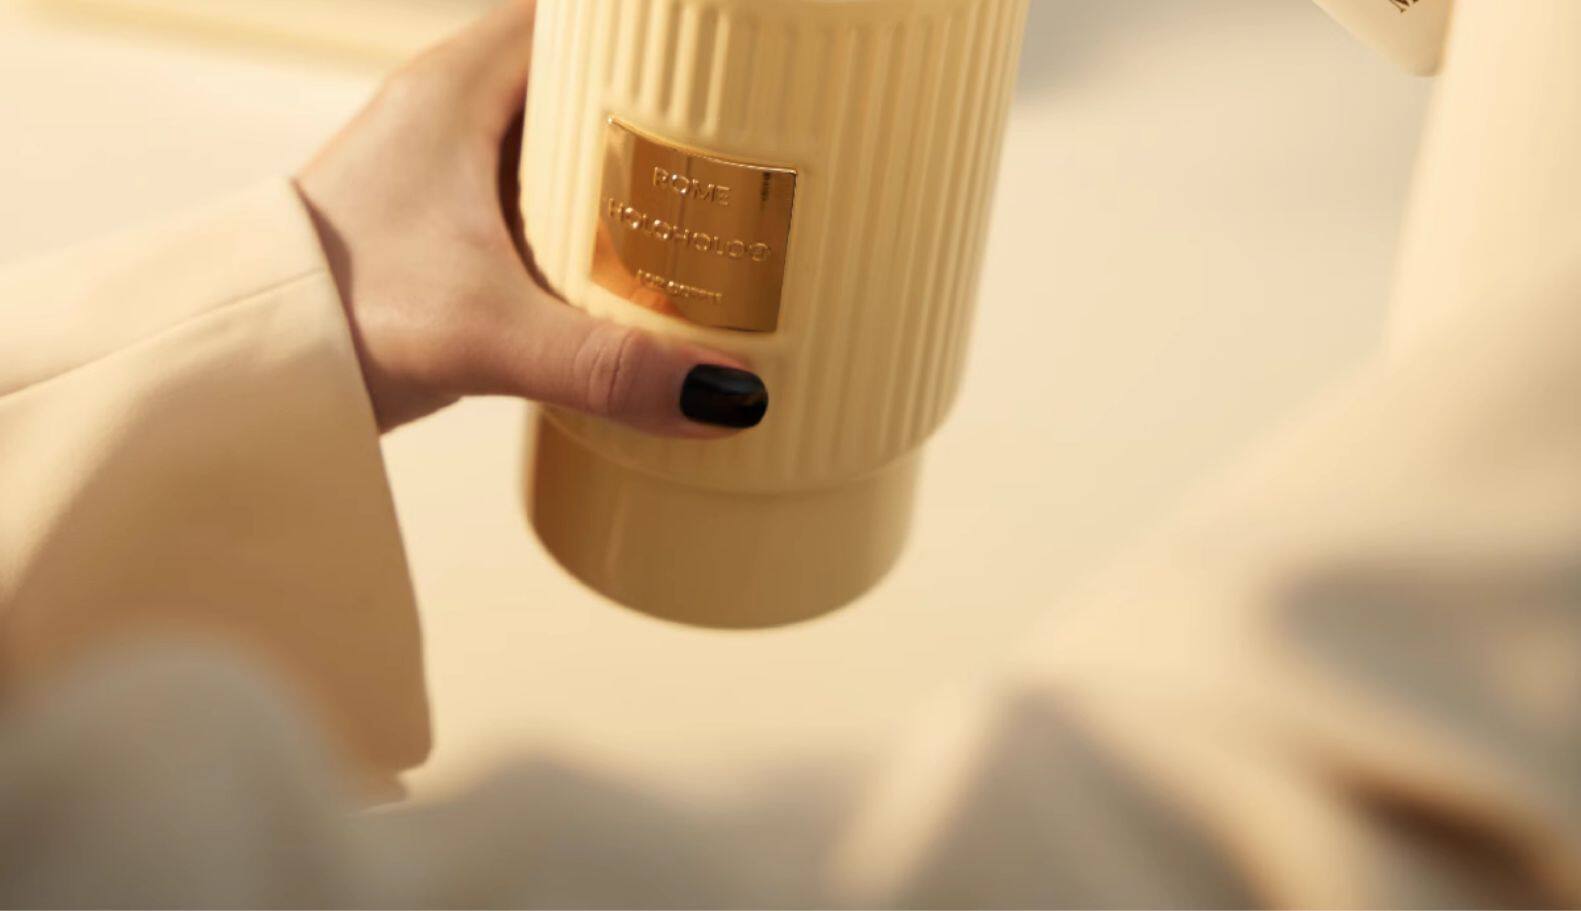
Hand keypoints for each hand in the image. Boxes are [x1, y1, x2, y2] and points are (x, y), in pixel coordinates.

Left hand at [294, 0, 767, 434]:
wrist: (233, 371)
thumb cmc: (329, 314)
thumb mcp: (483, 332)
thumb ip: (607, 364)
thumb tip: (729, 395)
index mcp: (459, 83)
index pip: (581, 16)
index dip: (650, 35)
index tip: (725, 70)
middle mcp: (453, 110)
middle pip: (585, 81)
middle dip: (662, 115)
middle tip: (740, 157)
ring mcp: (446, 170)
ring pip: (562, 145)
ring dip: (628, 175)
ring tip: (711, 215)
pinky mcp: (445, 230)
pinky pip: (539, 202)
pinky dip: (592, 224)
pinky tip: (635, 273)